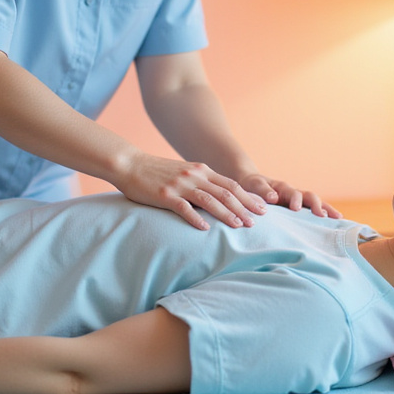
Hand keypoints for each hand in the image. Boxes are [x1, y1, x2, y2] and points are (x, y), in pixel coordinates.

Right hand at [116, 153, 267, 229]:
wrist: (130, 164)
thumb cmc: (157, 173)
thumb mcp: (185, 173)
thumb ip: (202, 182)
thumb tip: (221, 198)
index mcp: (202, 170)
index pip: (231, 185)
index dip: (249, 197)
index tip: (263, 208)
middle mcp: (195, 176)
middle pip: (225, 192)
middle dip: (244, 207)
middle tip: (257, 221)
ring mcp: (180, 185)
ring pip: (210, 200)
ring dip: (226, 214)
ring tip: (239, 226)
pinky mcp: (165, 195)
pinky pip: (184, 208)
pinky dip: (196, 218)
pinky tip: (206, 229)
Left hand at [238, 174, 341, 218]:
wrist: (252, 185)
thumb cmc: (252, 186)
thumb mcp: (255, 186)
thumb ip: (263, 191)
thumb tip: (274, 198)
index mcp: (283, 188)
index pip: (293, 193)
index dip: (296, 200)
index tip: (295, 209)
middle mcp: (294, 194)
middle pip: (310, 196)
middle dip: (317, 205)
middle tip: (322, 216)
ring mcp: (298, 201)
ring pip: (316, 203)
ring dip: (326, 209)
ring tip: (338, 219)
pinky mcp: (299, 210)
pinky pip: (313, 211)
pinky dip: (324, 215)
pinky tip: (333, 224)